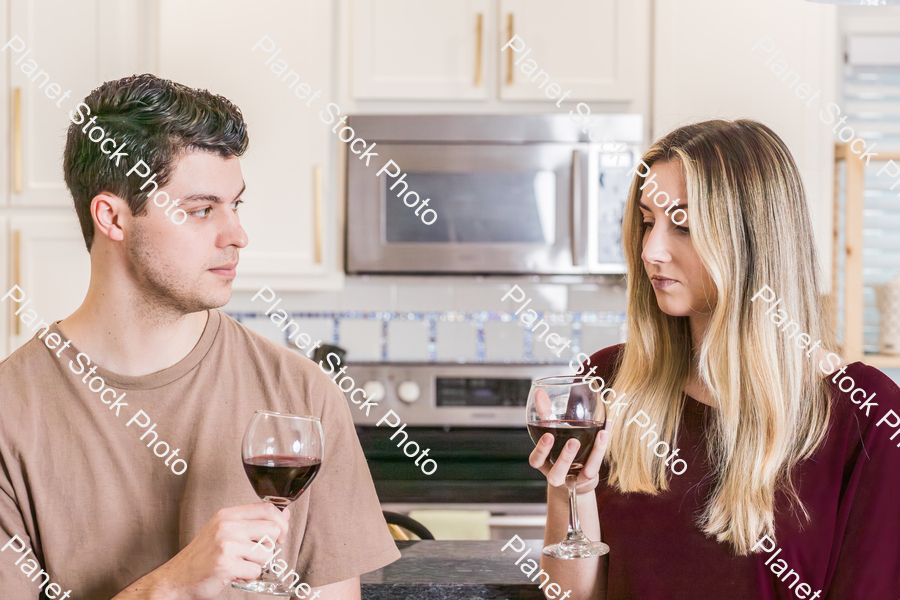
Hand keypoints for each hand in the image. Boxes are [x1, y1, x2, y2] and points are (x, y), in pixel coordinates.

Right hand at [147, 503, 290, 599]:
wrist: (176, 579)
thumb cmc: (203, 556)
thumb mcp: (225, 530)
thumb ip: (253, 521)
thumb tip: (284, 513)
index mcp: (227, 514)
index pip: (267, 508)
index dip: (281, 522)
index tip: (280, 535)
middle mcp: (227, 526)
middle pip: (272, 529)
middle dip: (269, 546)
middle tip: (254, 555)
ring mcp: (226, 544)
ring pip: (266, 553)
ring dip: (256, 564)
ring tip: (238, 565)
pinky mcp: (226, 564)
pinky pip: (255, 571)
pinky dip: (248, 577)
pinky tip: (234, 575)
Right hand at [529, 390, 609, 495]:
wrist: (575, 476)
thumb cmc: (561, 447)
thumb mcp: (552, 430)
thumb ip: (545, 413)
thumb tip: (539, 392)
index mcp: (545, 463)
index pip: (536, 460)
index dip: (541, 450)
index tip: (548, 435)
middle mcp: (557, 473)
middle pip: (555, 474)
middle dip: (564, 458)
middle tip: (573, 441)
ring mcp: (573, 478)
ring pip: (577, 475)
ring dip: (591, 457)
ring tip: (595, 437)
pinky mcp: (586, 478)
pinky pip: (593, 468)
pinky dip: (600, 450)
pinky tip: (605, 433)